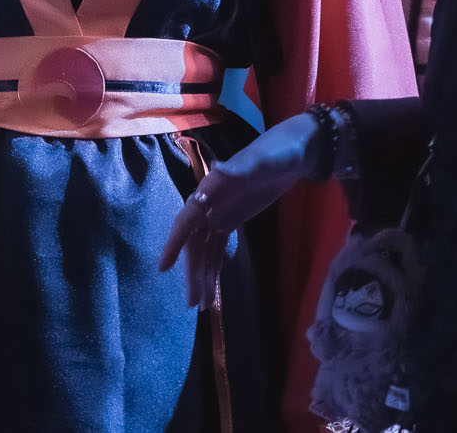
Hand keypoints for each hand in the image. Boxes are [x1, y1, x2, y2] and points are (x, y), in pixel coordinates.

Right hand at [159, 111, 321, 307]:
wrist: (293, 152)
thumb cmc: (275, 153)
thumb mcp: (260, 162)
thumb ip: (239, 170)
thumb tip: (219, 172)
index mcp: (209, 191)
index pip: (186, 222)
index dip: (174, 245)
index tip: (163, 268)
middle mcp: (209, 204)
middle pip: (195, 243)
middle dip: (193, 273)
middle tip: (195, 303)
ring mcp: (220, 213)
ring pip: (205, 249)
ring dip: (203, 275)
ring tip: (202, 304)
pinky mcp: (232, 219)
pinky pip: (217, 247)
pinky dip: (214, 266)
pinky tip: (212, 285)